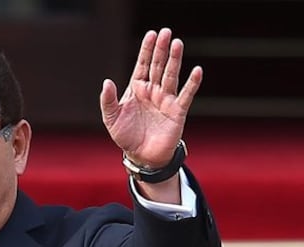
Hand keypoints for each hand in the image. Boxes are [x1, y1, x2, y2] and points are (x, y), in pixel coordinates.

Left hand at [99, 28, 201, 168]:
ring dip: (174, 60)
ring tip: (177, 43)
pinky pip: (186, 94)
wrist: (141, 156)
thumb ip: (108, 100)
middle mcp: (152, 91)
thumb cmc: (126, 136)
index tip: (151, 34)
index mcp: (136, 89)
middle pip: (158, 66)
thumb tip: (106, 81)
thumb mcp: (111, 118)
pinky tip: (197, 70)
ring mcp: (165, 99)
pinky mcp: (177, 111)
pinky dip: (192, 83)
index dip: (146, 50)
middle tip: (166, 32)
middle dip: (161, 49)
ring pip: (171, 76)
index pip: (142, 65)